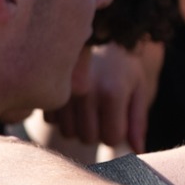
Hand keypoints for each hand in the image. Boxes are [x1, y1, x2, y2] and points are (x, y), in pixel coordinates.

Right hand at [44, 40, 165, 153]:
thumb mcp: (139, 90)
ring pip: (68, 133)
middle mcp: (84, 90)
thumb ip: (138, 122)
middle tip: (102, 108)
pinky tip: (71, 99)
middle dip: (97, 130)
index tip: (118, 115)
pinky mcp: (45, 88)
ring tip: (87, 102)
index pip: (111, 138)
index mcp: (111, 91)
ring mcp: (60, 89)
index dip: (116, 131)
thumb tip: (138, 150)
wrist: (99, 33)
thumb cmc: (124, 67)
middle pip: (88, 138)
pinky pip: (52, 122)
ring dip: (78, 125)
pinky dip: (62, 116)